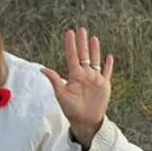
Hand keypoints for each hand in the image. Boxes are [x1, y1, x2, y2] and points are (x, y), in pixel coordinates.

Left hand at [40, 26, 112, 149]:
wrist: (85, 121)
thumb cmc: (71, 109)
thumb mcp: (61, 94)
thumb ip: (54, 80)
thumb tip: (42, 69)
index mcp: (74, 75)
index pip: (72, 56)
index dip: (71, 44)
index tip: (69, 32)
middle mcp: (85, 74)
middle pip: (84, 55)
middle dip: (82, 43)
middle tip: (81, 29)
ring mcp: (95, 79)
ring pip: (96, 61)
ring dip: (95, 50)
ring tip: (94, 38)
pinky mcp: (104, 85)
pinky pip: (107, 73)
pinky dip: (109, 65)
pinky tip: (109, 57)